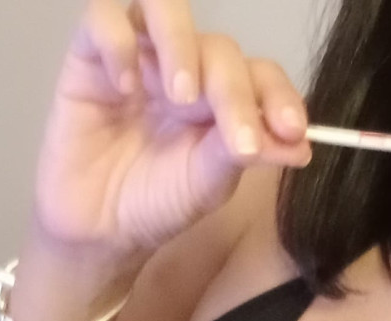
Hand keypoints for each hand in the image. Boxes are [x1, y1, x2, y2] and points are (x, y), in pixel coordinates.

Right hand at [33, 0, 311, 253]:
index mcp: (224, 99)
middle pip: (221, 49)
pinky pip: (103, 19)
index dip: (280, 97)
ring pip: (166, 10)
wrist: (100, 228)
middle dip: (234, 92)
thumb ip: (245, 154)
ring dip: (182, 46)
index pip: (260, 76)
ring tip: (182, 96)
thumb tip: (299, 145)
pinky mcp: (91, 55)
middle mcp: (187, 69)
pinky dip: (119, 44)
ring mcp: (141, 56)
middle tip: (235, 139)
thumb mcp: (208, 183)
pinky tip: (125, 86)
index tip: (292, 131)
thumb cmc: (156, 203)